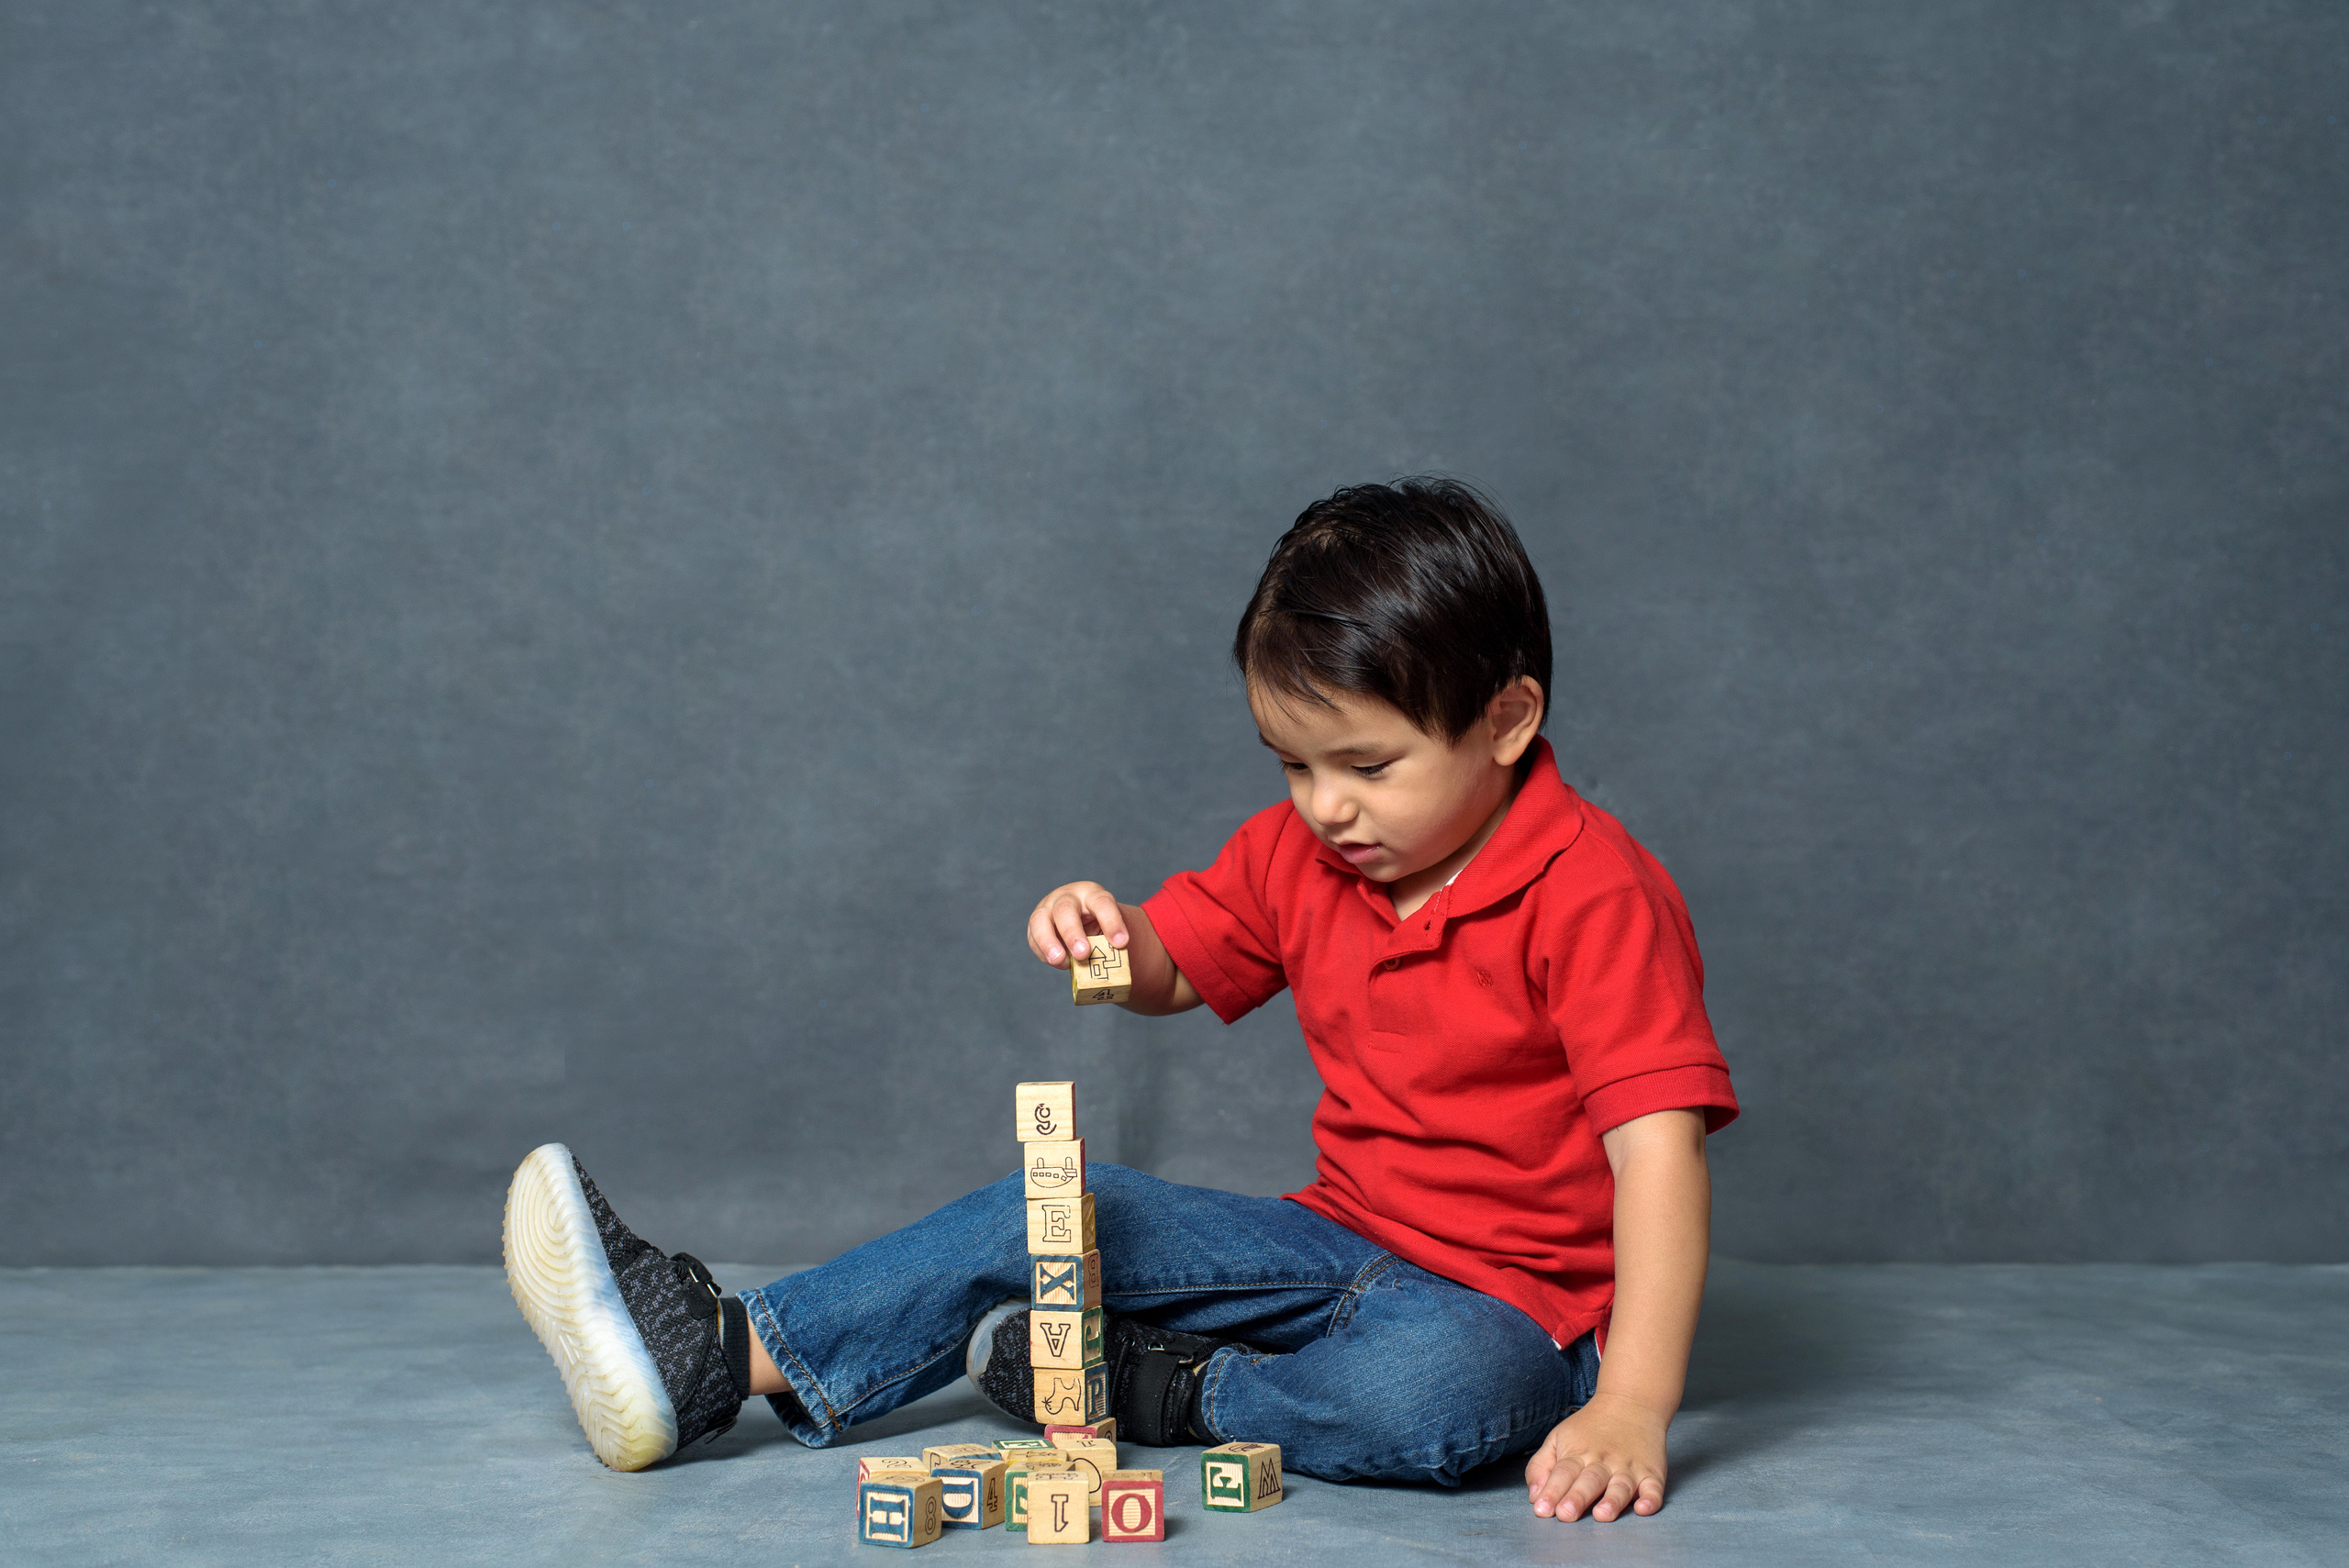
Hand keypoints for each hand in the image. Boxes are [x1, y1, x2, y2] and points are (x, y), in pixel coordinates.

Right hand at [1026, 881, 1128, 969]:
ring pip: (1040, 920)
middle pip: (1065, 909)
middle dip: (1072, 933)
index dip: (1111, 922)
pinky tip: (1060, 963)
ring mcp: (1047, 908)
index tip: (1121, 943)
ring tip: (1060, 960)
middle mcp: (1067, 897)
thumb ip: (1109, 943)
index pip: (1102, 903)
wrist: (1082, 917)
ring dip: (1048, 942)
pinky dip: (1043, 952)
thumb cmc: (1099, 924)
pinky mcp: (1036, 923)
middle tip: (1083, 954)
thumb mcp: (1108, 927)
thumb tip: (1110, 966)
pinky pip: (1033, 937)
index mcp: (1092, 894)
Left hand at [1523, 1392, 1668, 1521]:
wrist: (1631, 1402)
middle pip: (1589, 1481)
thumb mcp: (1559, 1438)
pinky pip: (1654, 1488)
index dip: (1552, 1491)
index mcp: (1578, 1453)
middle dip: (1577, 1498)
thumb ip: (1542, 1466)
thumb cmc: (1589, 1428)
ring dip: (1611, 1501)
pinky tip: (1644, 1508)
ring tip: (1601, 1515)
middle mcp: (1603, 1461)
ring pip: (1621, 1486)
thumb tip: (1534, 1497)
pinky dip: (1651, 1499)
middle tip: (1565, 1515)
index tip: (1542, 1509)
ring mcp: (1629, 1467)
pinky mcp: (1652, 1472)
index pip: (1563, 1473)